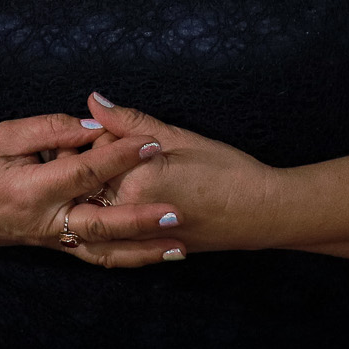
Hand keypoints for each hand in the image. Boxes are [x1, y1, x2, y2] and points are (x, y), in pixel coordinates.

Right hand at [0, 112, 187, 266]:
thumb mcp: (5, 135)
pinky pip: (93, 254)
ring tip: (178, 246)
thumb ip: (51, 129)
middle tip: (176, 211)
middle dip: (142, 219)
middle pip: (101, 224)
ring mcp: (50, 239)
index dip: (120, 156)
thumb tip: (94, 126)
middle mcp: (44, 221)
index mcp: (31, 189)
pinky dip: (124, 256)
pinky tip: (151, 253)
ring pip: (103, 251)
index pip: (84, 172)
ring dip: (143, 251)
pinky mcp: (53, 245)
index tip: (150, 142)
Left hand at [72, 92, 284, 254]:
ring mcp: (134, 235)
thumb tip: (94, 99)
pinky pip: (109, 230)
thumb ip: (131, 121)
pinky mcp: (143, 248)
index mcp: (135, 181)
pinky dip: (108, 213)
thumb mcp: (178, 137)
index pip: (95, 150)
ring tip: (131, 175)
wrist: (259, 213)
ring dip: (99, 189)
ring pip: (94, 208)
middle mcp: (128, 213)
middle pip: (89, 181)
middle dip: (97, 162)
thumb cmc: (225, 170)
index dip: (105, 134)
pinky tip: (126, 198)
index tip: (122, 131)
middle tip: (126, 151)